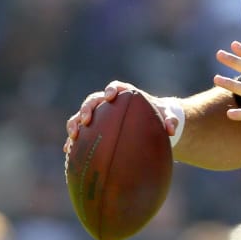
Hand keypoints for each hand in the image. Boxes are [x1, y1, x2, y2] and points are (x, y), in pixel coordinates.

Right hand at [64, 81, 179, 154]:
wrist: (150, 125)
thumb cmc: (159, 117)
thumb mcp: (168, 117)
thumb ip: (170, 120)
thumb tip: (172, 129)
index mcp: (125, 94)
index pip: (116, 87)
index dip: (111, 90)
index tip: (110, 96)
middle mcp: (108, 102)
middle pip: (93, 100)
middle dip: (87, 108)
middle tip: (86, 119)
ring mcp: (99, 115)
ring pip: (81, 115)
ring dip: (75, 123)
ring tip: (74, 136)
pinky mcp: (93, 128)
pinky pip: (80, 133)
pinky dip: (74, 141)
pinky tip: (69, 152)